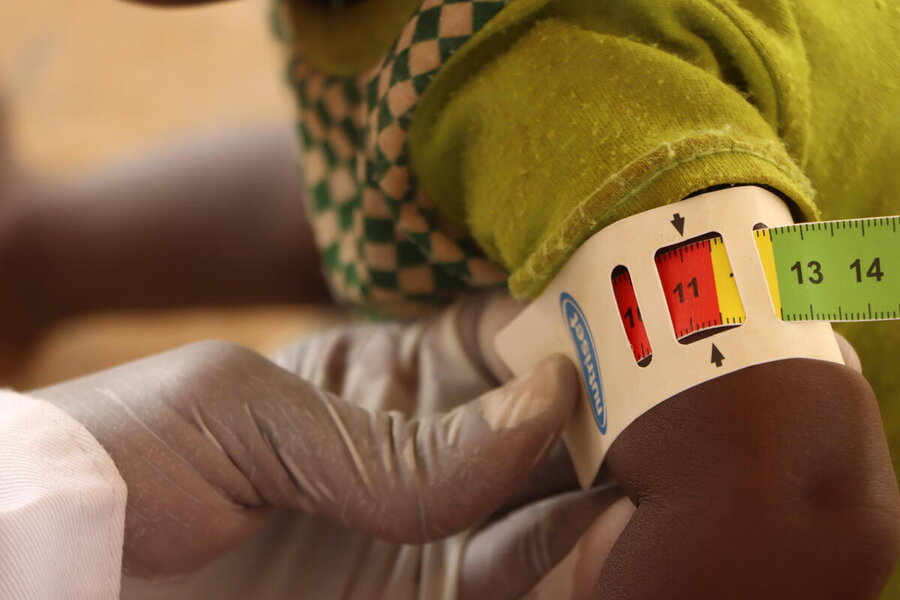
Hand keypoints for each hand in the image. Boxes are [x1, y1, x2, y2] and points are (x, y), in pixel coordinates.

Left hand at [33, 292, 633, 598]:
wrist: (44, 561)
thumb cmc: (121, 451)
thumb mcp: (246, 412)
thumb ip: (394, 435)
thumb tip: (544, 399)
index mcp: (373, 383)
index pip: (495, 352)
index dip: (565, 341)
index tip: (634, 335)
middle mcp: (409, 460)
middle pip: (535, 442)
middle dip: (603, 429)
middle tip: (675, 420)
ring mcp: (414, 544)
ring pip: (532, 525)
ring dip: (594, 509)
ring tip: (655, 487)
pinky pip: (499, 592)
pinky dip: (554, 576)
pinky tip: (598, 543)